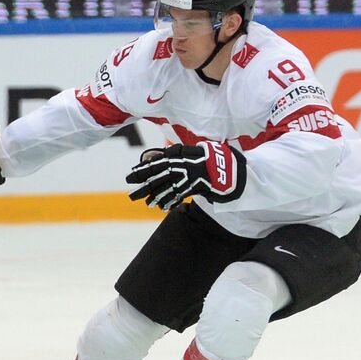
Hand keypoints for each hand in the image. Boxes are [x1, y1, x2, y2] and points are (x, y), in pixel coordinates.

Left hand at [125, 142, 245, 210]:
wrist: (230, 165)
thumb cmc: (209, 158)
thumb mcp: (190, 152)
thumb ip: (175, 154)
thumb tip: (156, 156)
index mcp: (178, 154)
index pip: (156, 162)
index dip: (142, 169)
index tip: (130, 175)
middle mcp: (181, 164)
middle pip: (157, 176)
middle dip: (143, 186)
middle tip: (131, 195)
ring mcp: (188, 175)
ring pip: (167, 187)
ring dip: (155, 197)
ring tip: (146, 204)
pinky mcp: (196, 185)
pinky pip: (179, 194)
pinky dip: (170, 201)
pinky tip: (162, 207)